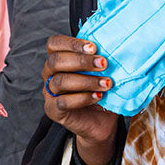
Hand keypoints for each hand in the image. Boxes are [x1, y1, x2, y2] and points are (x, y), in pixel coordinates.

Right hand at [42, 35, 118, 164]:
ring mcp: (49, 92)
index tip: (94, 47)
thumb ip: (100, 60)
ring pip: (60, 81)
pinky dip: (83, 98)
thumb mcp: (101, 73)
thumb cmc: (99, 91)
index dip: (72, 43)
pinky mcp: (53, 110)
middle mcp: (49, 74)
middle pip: (56, 60)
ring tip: (107, 83)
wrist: (100, 121)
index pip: (54, 44)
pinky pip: (63, 102)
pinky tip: (98, 96)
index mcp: (58, 60)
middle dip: (81, 61)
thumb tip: (114, 46)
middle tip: (103, 64)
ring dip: (86, 81)